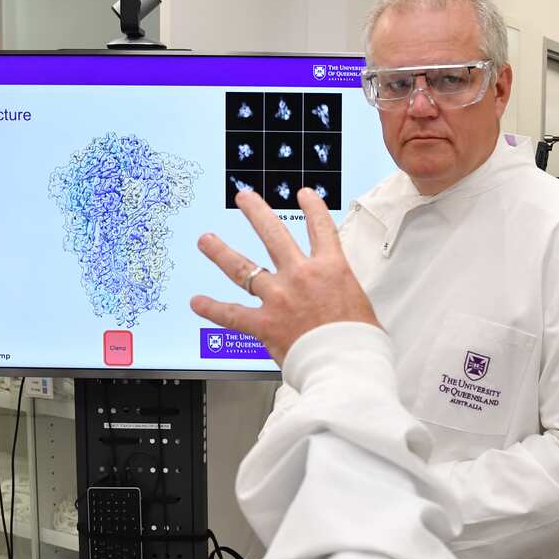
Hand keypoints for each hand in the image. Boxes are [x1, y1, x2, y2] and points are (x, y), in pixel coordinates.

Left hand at [191, 188, 378, 363]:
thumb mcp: (361, 305)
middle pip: (273, 234)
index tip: (305, 195)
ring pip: (243, 268)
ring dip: (221, 252)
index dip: (313, 207)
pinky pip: (232, 314)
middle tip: (244, 198)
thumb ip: (341, 295)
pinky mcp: (264, 323)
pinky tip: (197, 302)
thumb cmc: (360, 341)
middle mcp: (301, 276)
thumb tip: (337, 302)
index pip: (321, 228)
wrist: (347, 363)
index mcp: (331, 269)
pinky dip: (212, 309)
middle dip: (256, 212)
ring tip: (207, 240)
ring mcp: (279, 297)